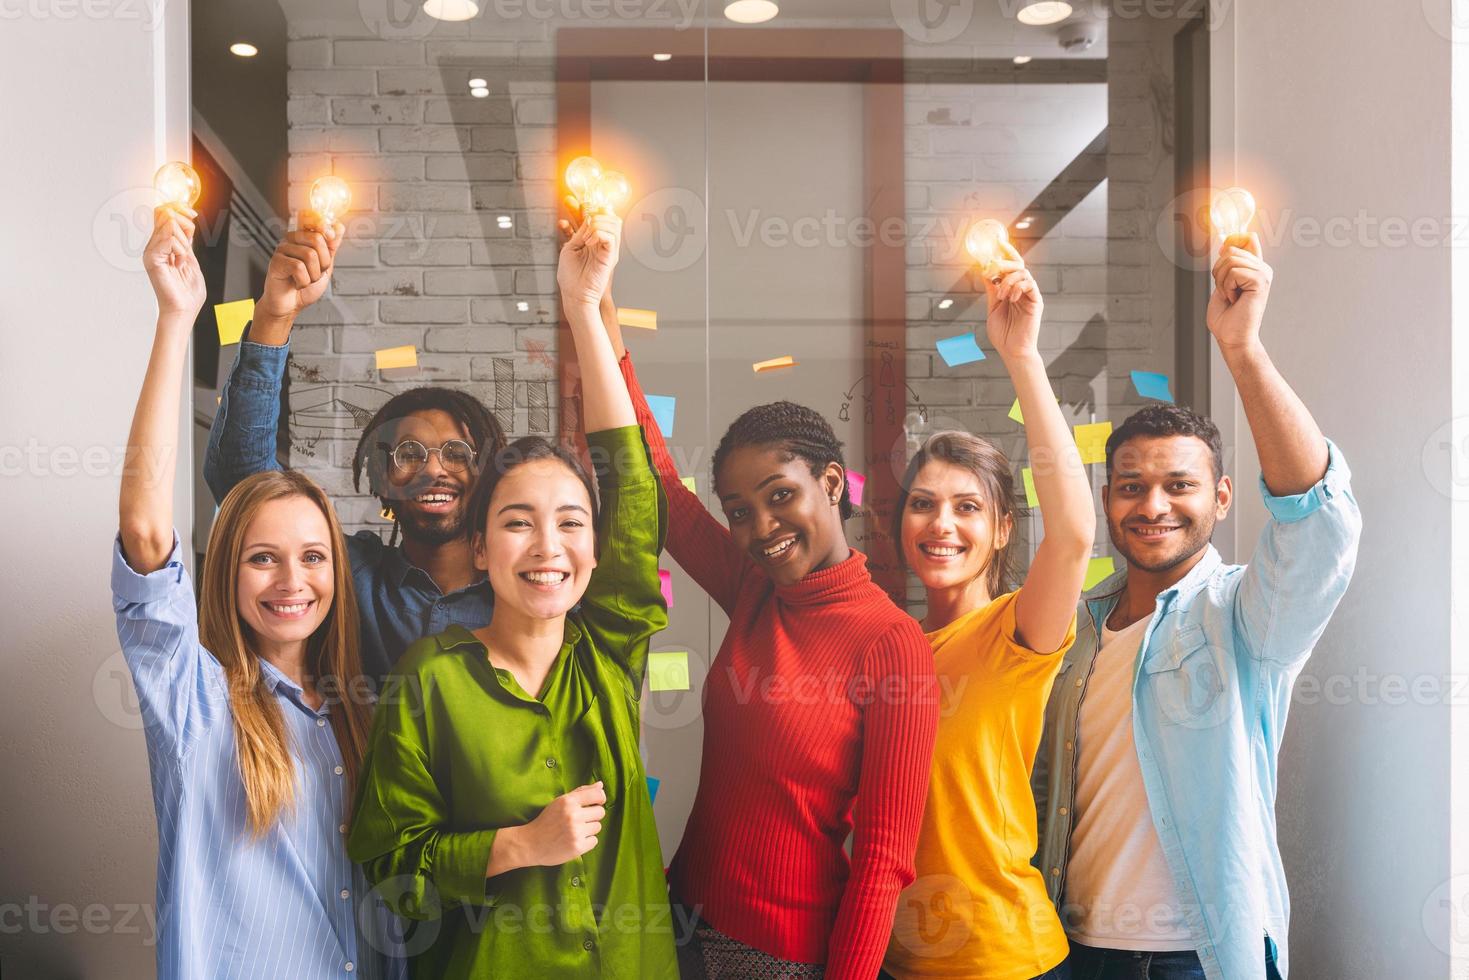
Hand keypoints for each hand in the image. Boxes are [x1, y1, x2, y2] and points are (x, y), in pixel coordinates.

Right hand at [143, 206, 205, 318]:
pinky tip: (180, 263)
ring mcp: (151, 251)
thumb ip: (185, 241)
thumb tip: (186, 221)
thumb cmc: (187, 291)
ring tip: (183, 259)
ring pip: (169, 224)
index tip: (193, 214)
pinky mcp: (152, 259)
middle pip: (164, 213)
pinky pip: (169, 239)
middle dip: (185, 220)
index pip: (163, 213)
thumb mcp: (191, 259)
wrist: (183, 310)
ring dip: (185, 240)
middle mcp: (153, 245)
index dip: (179, 208)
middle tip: (190, 239)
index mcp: (162, 245)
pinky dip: (181, 249)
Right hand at [257, 209, 343, 327]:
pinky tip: (296, 283)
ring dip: (313, 275)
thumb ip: (331, 247)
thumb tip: (339, 226)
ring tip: (304, 279)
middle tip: (315, 273)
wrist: (290, 305)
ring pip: (310, 255)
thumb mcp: (325, 266)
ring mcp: (282, 249)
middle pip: (317, 239)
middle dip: (324, 262)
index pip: (312, 219)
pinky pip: (298, 267)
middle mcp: (292, 240)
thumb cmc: (304, 286)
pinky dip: (303, 281)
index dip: (324, 224)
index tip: (331, 236)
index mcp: (303, 238)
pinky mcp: (276, 262)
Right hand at [517, 782, 605, 865]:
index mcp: (568, 801)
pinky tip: (574, 840)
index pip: (598, 795)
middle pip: (600, 812)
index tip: (596, 803)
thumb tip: (600, 785)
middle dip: (592, 816)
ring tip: (574, 831)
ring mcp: (576, 832)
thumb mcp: (560, 802)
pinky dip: (586, 842)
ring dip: (589, 829)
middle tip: (580, 820)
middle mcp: (573, 815)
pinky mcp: (577, 847)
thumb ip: (581, 792)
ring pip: (597, 827)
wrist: (530, 844)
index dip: (600, 799)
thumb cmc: (547, 821)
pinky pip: (594, 841)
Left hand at [558, 208, 620, 311]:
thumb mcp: (571, 248)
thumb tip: (589, 217)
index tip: (573, 199)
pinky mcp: (611, 255)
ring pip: (614, 222)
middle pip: (610, 215)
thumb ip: (580, 233)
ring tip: (585, 237)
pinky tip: (588, 243)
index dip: (592, 205)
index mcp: (593, 239)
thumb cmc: (571, 277)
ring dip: (597, 223)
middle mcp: (603, 242)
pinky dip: (599, 233)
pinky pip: (611, 236)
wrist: (576, 295)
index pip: (599, 216)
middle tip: (583, 218)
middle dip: (596, 209)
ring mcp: (609, 248)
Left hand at [983, 241, 1042, 360]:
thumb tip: (985, 270)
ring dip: (1007, 280)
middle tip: (991, 268)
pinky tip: (1010, 298)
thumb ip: (992, 289)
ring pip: (1022, 272)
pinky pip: (1030, 284)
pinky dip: (1017, 287)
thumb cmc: (1002, 333)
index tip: (997, 241)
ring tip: (1000, 295)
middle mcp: (1022, 289)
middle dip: (1003, 262)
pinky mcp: (1036, 301)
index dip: (1006, 252)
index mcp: (1012, 289)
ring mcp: (1030, 294)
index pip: (1011, 266)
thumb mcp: (992, 307)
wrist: (1012, 351)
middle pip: (1017, 264)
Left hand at [1206, 233, 1271, 352]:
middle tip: (1226, 290)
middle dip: (1218, 271)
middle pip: (1231, 249)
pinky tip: (1234, 299)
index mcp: (1254, 267)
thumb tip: (1226, 243)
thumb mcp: (1222, 284)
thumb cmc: (1226, 317)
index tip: (1222, 254)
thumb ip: (1227, 264)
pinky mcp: (1261, 281)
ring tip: (1230, 295)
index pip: (1248, 237)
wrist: (1232, 337)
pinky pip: (1234, 272)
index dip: (1233, 239)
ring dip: (1221, 281)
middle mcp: (1262, 268)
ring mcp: (1263, 274)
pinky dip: (1226, 287)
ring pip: (1230, 260)